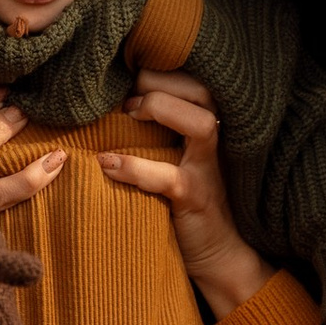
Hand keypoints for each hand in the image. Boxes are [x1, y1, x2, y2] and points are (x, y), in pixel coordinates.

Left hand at [96, 69, 267, 314]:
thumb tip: (111, 101)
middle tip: (128, 98)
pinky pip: (170, 177)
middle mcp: (215, 142)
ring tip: (128, 114)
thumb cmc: (186, 199)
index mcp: (208, 127)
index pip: (195, 80)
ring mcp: (209, 170)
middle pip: (203, 90)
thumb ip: (157, 130)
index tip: (129, 76)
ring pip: (200, 124)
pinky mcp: (196, 199)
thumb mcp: (174, 157)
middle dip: (162, 81)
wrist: (218, 253)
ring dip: (161, 109)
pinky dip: (135, 168)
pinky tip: (107, 164)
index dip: (162, 70)